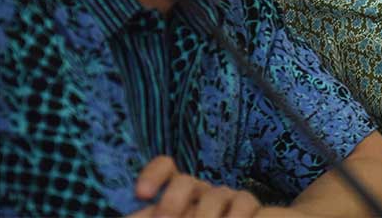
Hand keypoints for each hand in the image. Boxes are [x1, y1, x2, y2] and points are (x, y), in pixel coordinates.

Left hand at [127, 155, 262, 217]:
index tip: (141, 193)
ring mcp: (226, 197)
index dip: (155, 173)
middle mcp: (201, 191)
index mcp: (177, 194)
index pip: (166, 169)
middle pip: (186, 182)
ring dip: (203, 215)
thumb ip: (147, 217)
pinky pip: (243, 201)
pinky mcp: (248, 206)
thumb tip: (132, 216)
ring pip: (215, 195)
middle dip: (172, 201)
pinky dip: (234, 214)